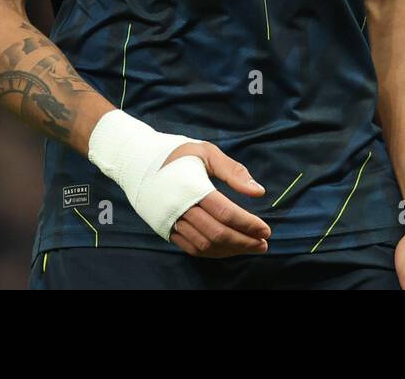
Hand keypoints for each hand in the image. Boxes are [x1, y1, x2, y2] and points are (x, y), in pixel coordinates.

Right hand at [163, 142, 271, 256]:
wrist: (139, 162)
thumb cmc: (178, 154)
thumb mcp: (207, 152)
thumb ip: (233, 171)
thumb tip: (259, 192)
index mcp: (192, 187)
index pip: (225, 212)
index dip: (247, 224)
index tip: (266, 229)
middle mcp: (180, 208)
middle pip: (217, 233)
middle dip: (244, 241)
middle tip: (263, 243)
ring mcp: (171, 222)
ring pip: (205, 245)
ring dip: (230, 250)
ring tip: (250, 247)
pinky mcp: (166, 230)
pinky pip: (192, 248)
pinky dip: (213, 252)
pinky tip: (228, 248)